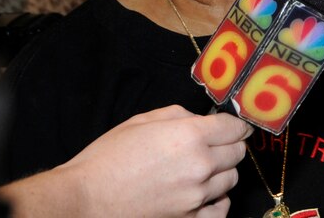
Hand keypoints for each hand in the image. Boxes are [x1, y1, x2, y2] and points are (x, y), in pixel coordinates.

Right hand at [2, 106, 250, 217]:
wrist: (86, 198)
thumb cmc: (109, 158)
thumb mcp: (143, 121)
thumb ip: (180, 116)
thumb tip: (201, 120)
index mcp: (190, 135)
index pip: (234, 128)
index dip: (237, 124)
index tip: (236, 126)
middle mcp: (200, 165)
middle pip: (237, 153)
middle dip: (230, 146)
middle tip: (216, 145)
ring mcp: (196, 196)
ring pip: (231, 180)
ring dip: (223, 172)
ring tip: (205, 168)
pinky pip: (220, 210)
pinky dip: (219, 201)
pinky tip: (208, 195)